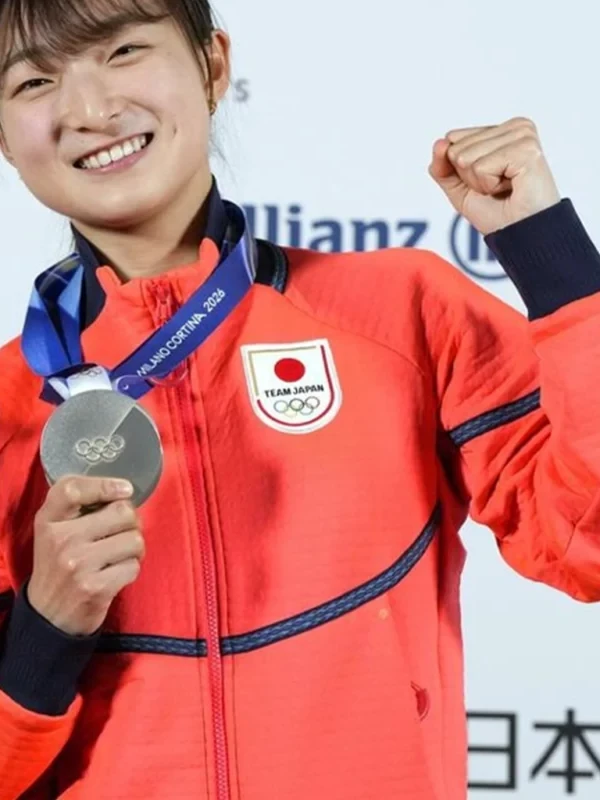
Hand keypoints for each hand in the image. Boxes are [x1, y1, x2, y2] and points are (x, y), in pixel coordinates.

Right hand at [27, 476, 144, 635]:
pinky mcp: (95, 588)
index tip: (125, 489)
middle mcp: (61, 539)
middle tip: (123, 533)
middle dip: (132, 522)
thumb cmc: (59, 564)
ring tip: (120, 555)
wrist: (48, 615)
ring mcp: (78, 564)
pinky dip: (130, 569)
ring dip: (135, 549)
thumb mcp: (54, 530)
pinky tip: (116, 573)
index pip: (72, 488)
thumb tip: (124, 491)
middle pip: (121, 512)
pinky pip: (133, 566)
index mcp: (49, 520)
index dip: (104, 484)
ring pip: (134, 540)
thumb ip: (78, 507)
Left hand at [429, 117, 559, 234]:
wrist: (523, 236)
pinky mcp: (526, 149)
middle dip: (470, 178)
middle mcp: (515, 127)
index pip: (453, 139)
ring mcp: (523, 135)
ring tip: (505, 188)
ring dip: (480, 183)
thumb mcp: (460, 189)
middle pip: (458, 148)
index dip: (461, 171)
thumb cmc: (499, 214)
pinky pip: (481, 167)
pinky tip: (512, 187)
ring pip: (466, 157)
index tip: (488, 182)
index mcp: (501, 131)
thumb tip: (440, 143)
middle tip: (497, 189)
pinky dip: (489, 185)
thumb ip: (442, 166)